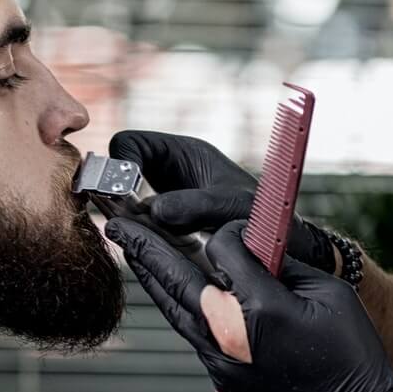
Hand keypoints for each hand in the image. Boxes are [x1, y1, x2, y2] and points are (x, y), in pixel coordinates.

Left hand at [107, 217, 392, 391]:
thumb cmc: (352, 357)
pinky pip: (191, 335)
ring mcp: (220, 361)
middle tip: (117, 221)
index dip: (229, 231)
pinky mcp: (221, 380)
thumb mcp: (330, 296)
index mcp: (261, 306)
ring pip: (173, 310)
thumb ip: (287, 265)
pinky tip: (169, 292)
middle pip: (175, 279)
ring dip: (149, 277)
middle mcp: (229, 334)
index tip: (238, 230)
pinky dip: (176, 307)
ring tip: (129, 250)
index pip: (223, 248)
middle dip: (144, 246)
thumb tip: (253, 250)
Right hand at [108, 130, 335, 271]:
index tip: (127, 191)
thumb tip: (153, 211)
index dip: (120, 163)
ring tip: (131, 235)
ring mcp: (164, 198)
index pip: (129, 143)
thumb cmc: (263, 216)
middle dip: (114, 193)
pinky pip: (135, 224)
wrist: (278, 243)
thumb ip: (195, 204)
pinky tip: (142, 248)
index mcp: (183, 152)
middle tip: (120, 218)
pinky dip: (133, 233)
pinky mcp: (163, 226)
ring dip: (121, 217)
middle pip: (119, 172)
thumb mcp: (232, 206)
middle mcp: (169, 172)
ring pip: (122, 201)